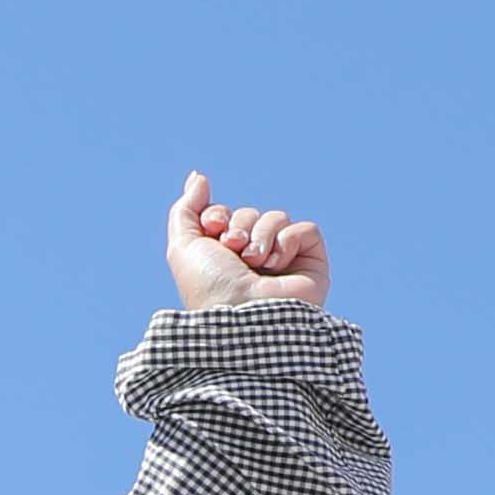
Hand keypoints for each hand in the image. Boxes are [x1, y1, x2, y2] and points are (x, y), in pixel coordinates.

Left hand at [163, 174, 327, 316]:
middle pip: (249, 214)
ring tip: (254, 262)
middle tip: (233, 250)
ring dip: (261, 235)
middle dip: (239, 225)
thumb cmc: (211, 288)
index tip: (213, 229)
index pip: (225, 214)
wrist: (242, 316)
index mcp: (224, 257)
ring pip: (276, 218)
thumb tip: (198, 177)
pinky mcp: (312, 265)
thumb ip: (185, 209)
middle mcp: (253, 260)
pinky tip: (276, 264)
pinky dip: (288, 241)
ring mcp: (284, 263)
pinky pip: (305, 230)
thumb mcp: (183, 246)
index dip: (217, 215)